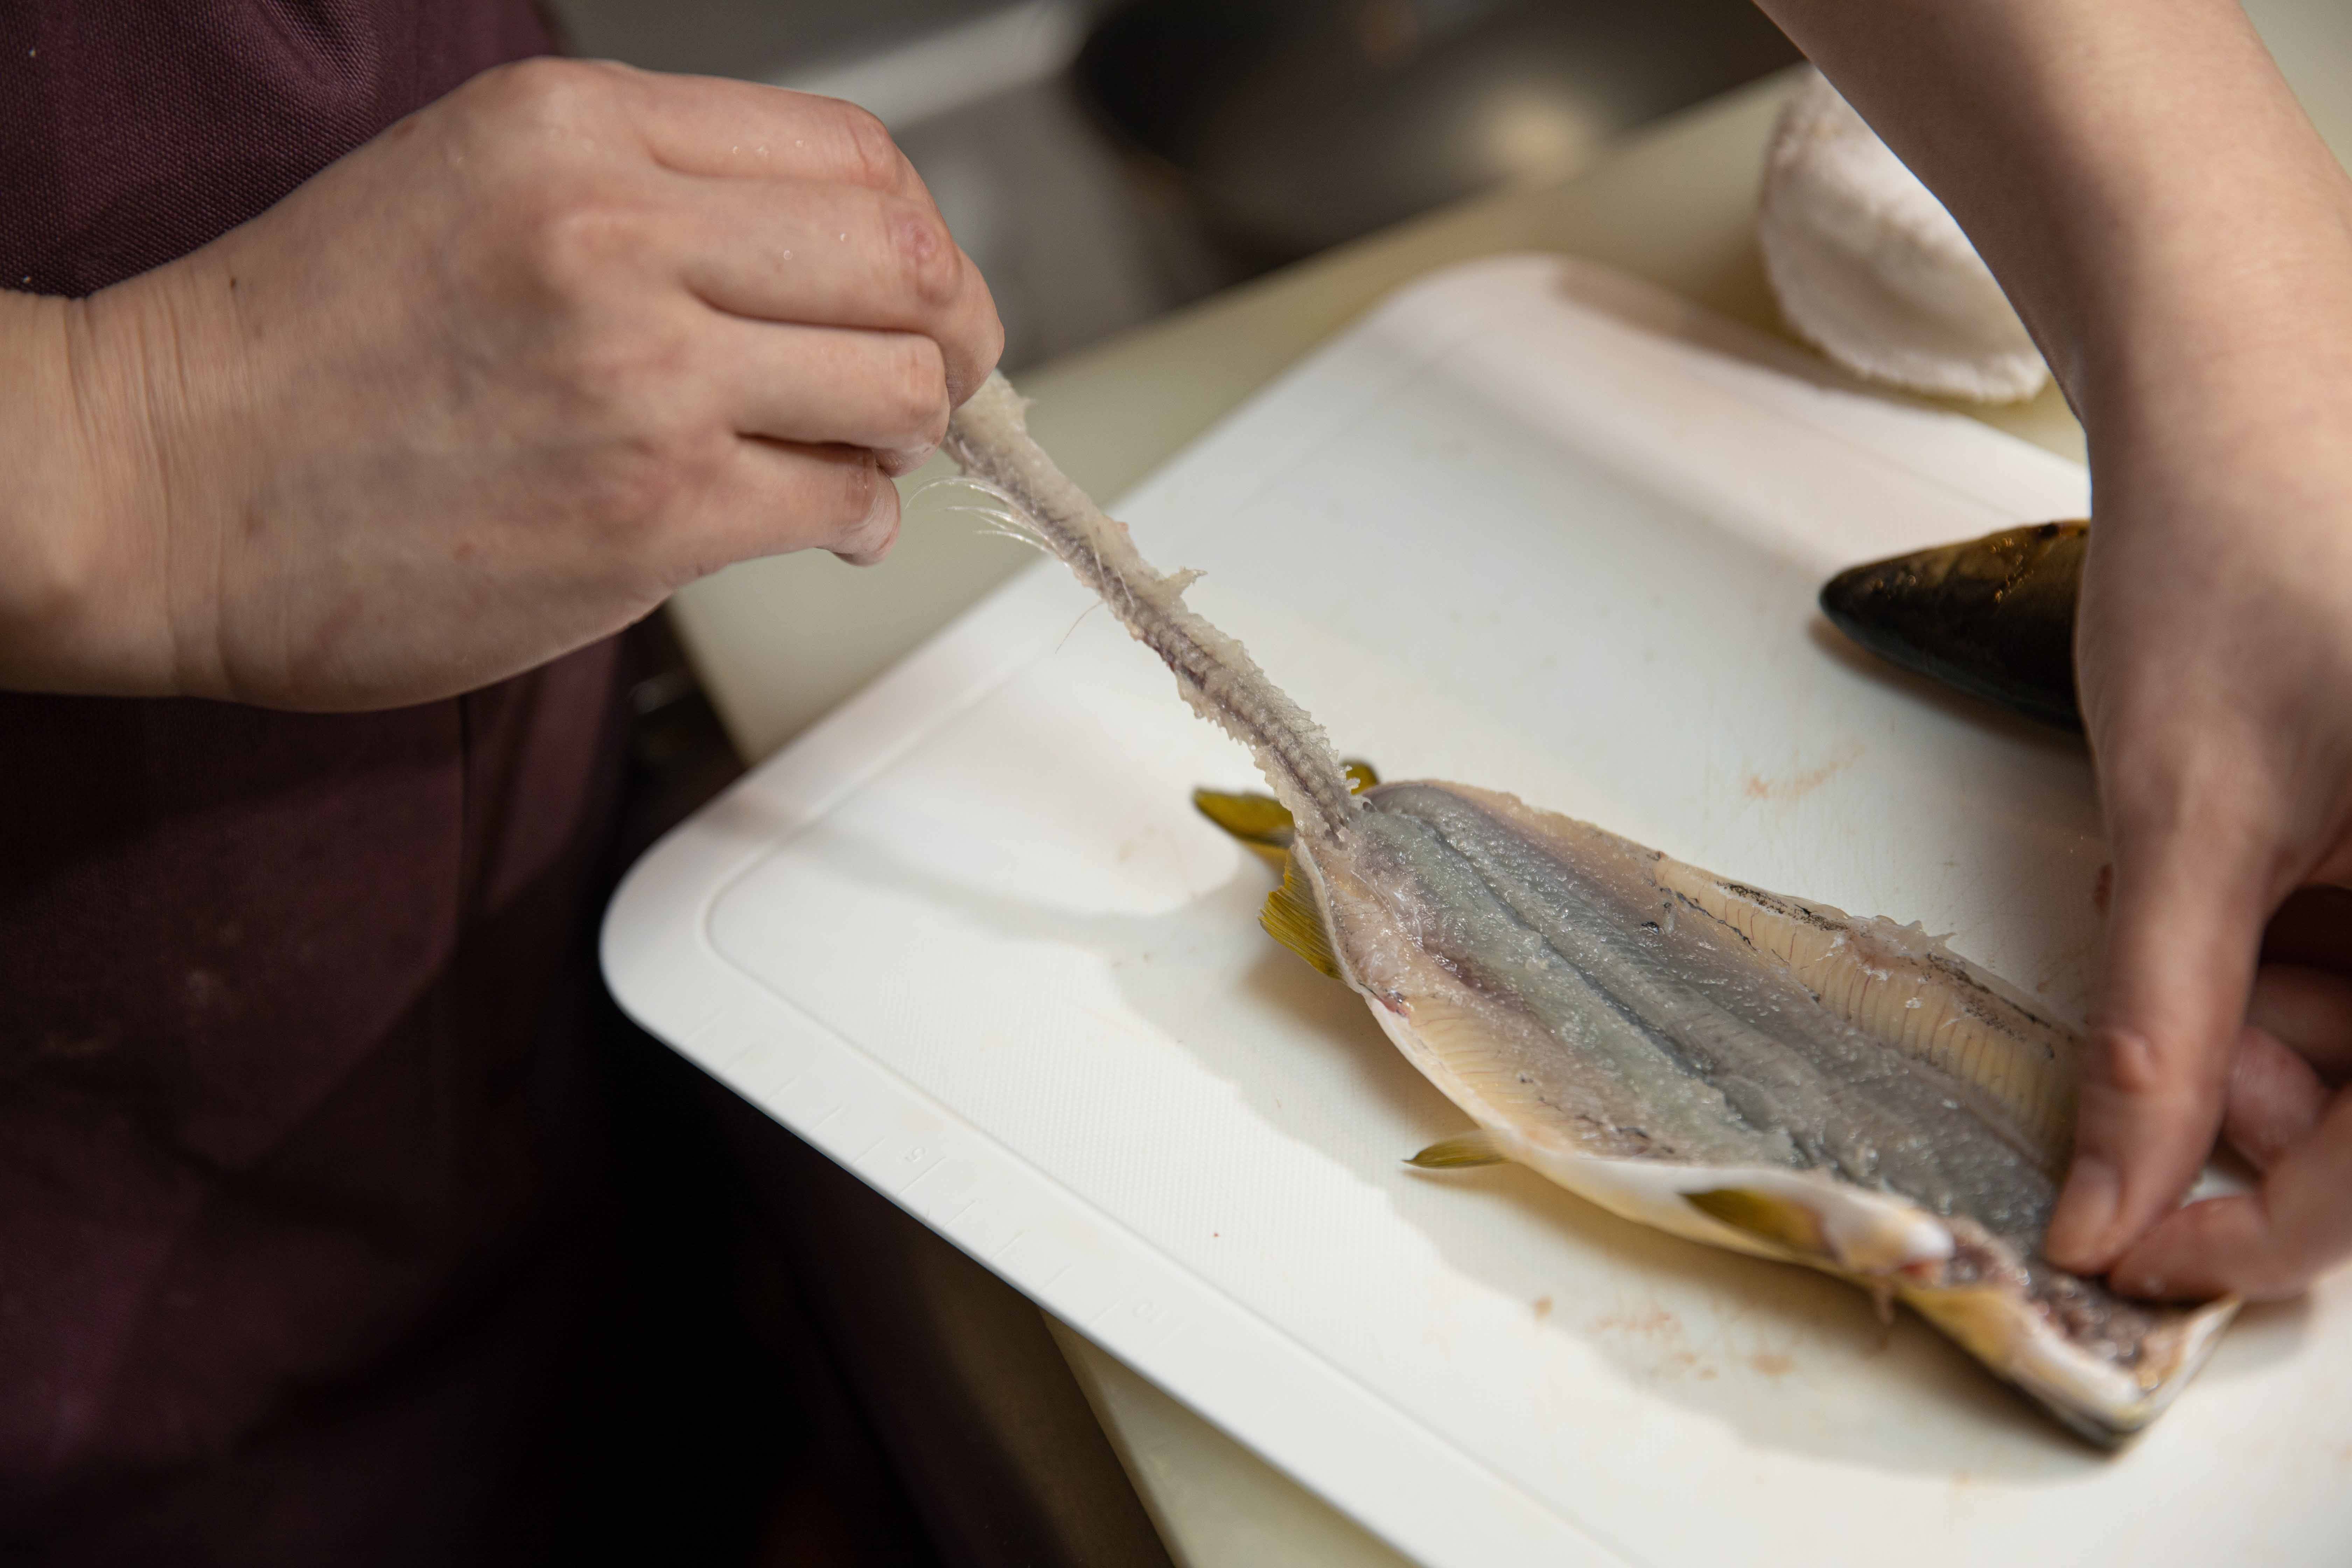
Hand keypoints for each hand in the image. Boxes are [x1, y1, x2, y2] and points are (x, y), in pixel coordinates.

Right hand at [10, 57, 1000, 708]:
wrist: (161, 482)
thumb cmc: (311, 348)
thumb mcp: (479, 186)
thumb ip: (657, 203)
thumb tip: (833, 267)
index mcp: (580, 132)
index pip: (856, 158)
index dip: (916, 239)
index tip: (915, 294)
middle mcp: (620, 234)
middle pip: (908, 265)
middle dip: (951, 336)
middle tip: (933, 384)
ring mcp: (641, 379)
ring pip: (900, 389)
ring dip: (903, 432)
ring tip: (851, 454)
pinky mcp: (649, 515)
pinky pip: (844, 504)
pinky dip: (855, 519)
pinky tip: (814, 522)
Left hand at [2045, 244, 2351, 1298]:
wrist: (2246, 386)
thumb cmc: (2232, 563)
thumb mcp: (2188, 824)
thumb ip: (2160, 1035)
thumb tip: (2111, 1211)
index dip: (2258, 1230)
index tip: (2126, 1245)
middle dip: (2264, 1090)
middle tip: (2167, 1028)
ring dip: (2266, 1012)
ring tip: (2192, 895)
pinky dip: (2288, 942)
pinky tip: (2232, 869)